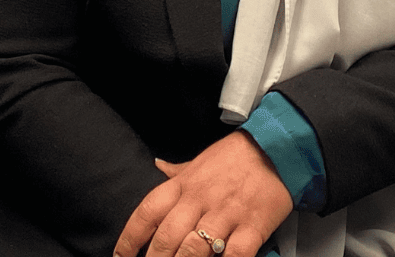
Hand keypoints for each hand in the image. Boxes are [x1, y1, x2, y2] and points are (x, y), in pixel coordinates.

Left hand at [112, 131, 291, 256]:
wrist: (275, 147)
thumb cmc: (234, 157)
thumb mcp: (199, 161)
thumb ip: (177, 171)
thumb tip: (156, 166)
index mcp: (183, 185)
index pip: (148, 212)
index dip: (130, 237)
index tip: (120, 255)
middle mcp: (199, 200)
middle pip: (167, 236)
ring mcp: (226, 214)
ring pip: (195, 247)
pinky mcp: (253, 226)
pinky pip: (235, 254)